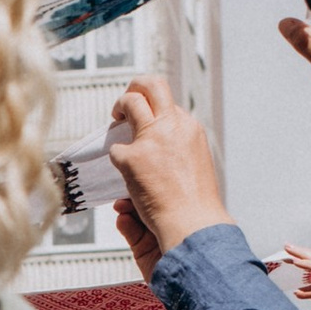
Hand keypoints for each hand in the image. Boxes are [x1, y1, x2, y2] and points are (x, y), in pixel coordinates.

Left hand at [105, 74, 229, 267]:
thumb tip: (157, 145)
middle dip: (135, 86)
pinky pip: (115, 149)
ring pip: (131, 101)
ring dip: (120, 107)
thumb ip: (177, 148)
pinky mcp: (133, 157)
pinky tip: (125, 173)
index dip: (154, 109)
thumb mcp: (194, 166)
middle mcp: (173, 126)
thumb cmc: (195, 205)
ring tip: (115, 121)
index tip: (146, 119)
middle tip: (124, 104)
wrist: (194, 224)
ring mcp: (152, 138)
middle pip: (152, 85)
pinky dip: (117, 160)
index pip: (168, 104)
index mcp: (190, 129)